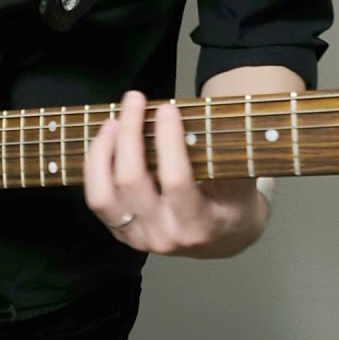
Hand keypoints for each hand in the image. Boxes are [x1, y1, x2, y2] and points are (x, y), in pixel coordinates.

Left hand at [83, 91, 269, 257]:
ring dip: (103, 152)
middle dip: (130, 134)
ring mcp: (138, 238)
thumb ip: (232, 161)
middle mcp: (163, 237)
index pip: (176, 180)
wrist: (221, 240)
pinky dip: (95, 167)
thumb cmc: (233, 205)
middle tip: (134, 100)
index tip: (167, 108)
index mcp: (198, 225)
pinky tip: (103, 141)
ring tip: (112, 121)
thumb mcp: (244, 187)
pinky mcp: (121, 233)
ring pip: (103, 196)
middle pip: (132, 182)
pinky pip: (96, 199)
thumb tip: (213, 122)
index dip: (169, 141)